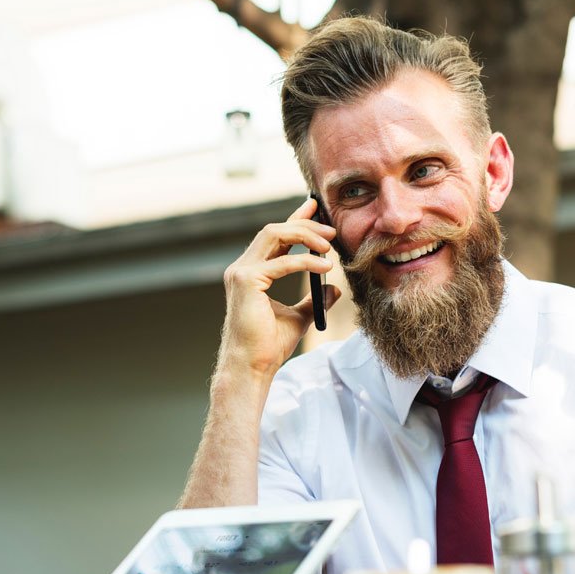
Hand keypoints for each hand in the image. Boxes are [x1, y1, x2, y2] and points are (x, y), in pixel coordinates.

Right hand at [218, 197, 339, 377]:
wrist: (252, 367)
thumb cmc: (269, 346)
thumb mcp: (299, 317)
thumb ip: (313, 300)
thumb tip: (333, 290)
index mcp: (251, 273)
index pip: (274, 237)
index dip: (294, 218)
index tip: (313, 206)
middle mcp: (242, 268)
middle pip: (274, 230)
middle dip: (304, 224)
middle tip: (331, 230)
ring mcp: (241, 273)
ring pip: (274, 235)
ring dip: (305, 235)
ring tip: (329, 244)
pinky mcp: (246, 282)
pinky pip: (281, 263)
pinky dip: (306, 261)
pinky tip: (325, 266)